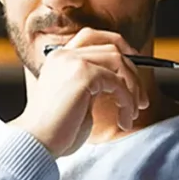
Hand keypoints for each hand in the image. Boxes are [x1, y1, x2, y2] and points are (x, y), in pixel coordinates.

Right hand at [10, 28, 149, 157]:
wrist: (36, 143)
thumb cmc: (55, 131)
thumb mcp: (76, 100)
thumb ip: (93, 85)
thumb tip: (122, 83)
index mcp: (58, 58)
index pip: (92, 36)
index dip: (119, 46)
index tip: (135, 67)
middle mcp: (64, 54)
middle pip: (112, 47)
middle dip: (133, 72)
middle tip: (142, 100)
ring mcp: (73, 61)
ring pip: (119, 61)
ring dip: (133, 88)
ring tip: (132, 113)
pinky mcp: (83, 74)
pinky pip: (118, 82)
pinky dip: (127, 100)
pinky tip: (124, 119)